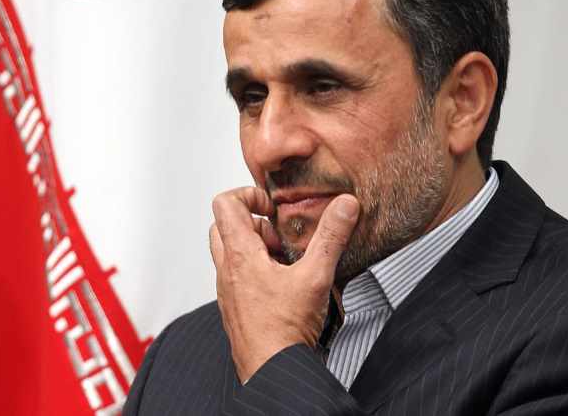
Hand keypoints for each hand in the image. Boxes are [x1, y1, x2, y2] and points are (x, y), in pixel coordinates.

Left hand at [209, 187, 359, 383]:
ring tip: (285, 259)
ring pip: (229, 251)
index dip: (249, 195)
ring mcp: (228, 289)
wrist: (271, 371)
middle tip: (280, 234)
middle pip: (224, 225)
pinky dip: (255, 270)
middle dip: (253, 222)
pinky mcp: (234, 306)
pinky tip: (283, 284)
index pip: (225, 204)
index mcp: (239, 255)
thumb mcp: (315, 276)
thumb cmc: (283, 331)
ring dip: (254, 246)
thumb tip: (344, 206)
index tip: (273, 208)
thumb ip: (330, 237)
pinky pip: (237, 276)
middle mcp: (227, 270)